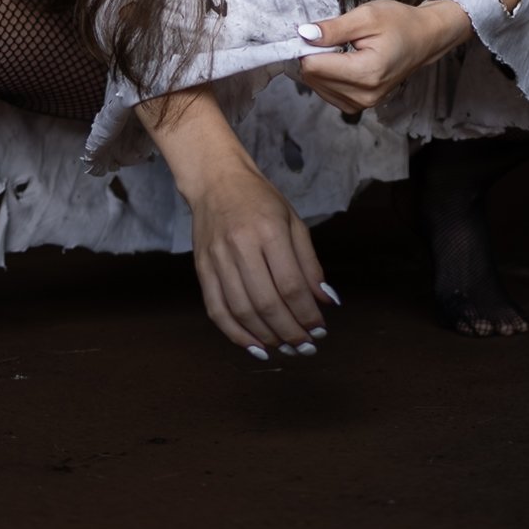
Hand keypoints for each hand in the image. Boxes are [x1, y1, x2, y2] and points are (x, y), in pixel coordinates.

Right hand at [187, 156, 336, 357]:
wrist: (215, 180)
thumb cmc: (260, 200)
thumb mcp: (293, 221)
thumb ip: (310, 263)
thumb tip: (326, 301)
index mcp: (269, 230)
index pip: (291, 284)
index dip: (307, 313)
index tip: (320, 329)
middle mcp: (240, 245)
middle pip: (267, 303)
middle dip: (290, 331)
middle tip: (306, 345)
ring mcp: (217, 258)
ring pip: (242, 310)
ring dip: (267, 336)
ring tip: (286, 348)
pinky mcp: (201, 268)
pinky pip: (216, 309)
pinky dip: (236, 334)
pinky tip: (256, 345)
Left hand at [293, 0, 472, 115]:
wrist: (424, 39)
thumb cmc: (399, 23)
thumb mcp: (366, 16)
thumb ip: (333, 28)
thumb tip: (304, 35)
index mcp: (367, 73)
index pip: (313, 66)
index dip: (309, 45)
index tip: (321, 31)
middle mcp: (363, 95)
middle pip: (312, 77)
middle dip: (315, 54)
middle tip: (334, 37)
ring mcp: (361, 104)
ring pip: (316, 85)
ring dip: (321, 65)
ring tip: (342, 49)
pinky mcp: (357, 105)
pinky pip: (326, 91)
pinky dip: (328, 75)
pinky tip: (342, 61)